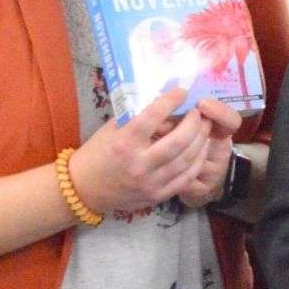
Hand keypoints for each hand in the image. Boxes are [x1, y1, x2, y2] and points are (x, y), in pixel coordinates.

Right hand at [67, 88, 214, 215]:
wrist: (83, 189)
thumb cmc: (97, 153)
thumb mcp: (112, 129)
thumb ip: (137, 116)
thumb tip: (165, 102)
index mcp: (124, 143)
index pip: (152, 117)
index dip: (170, 101)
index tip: (182, 92)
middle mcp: (138, 164)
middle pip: (178, 141)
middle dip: (194, 123)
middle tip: (199, 112)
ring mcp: (150, 183)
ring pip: (186, 160)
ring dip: (201, 141)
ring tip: (205, 127)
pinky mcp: (157, 196)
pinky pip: (186, 178)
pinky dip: (198, 162)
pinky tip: (202, 149)